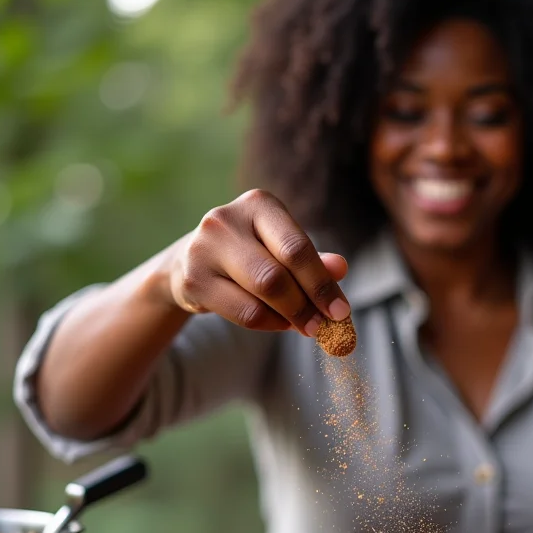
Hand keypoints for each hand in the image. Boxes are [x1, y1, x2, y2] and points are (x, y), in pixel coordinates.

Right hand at [168, 190, 349, 335]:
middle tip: (325, 328)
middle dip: (307, 305)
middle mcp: (226, 220)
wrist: (191, 261)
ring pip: (260, 294)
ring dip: (290, 317)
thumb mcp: (282, 248)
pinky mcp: (192, 281)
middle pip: (277, 274)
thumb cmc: (251, 252)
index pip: (296, 248)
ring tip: (305, 326)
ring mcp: (203, 250)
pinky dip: (269, 323)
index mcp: (258, 204)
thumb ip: (311, 259)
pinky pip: (243, 313)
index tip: (341, 311)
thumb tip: (340, 269)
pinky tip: (280, 322)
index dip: (321, 283)